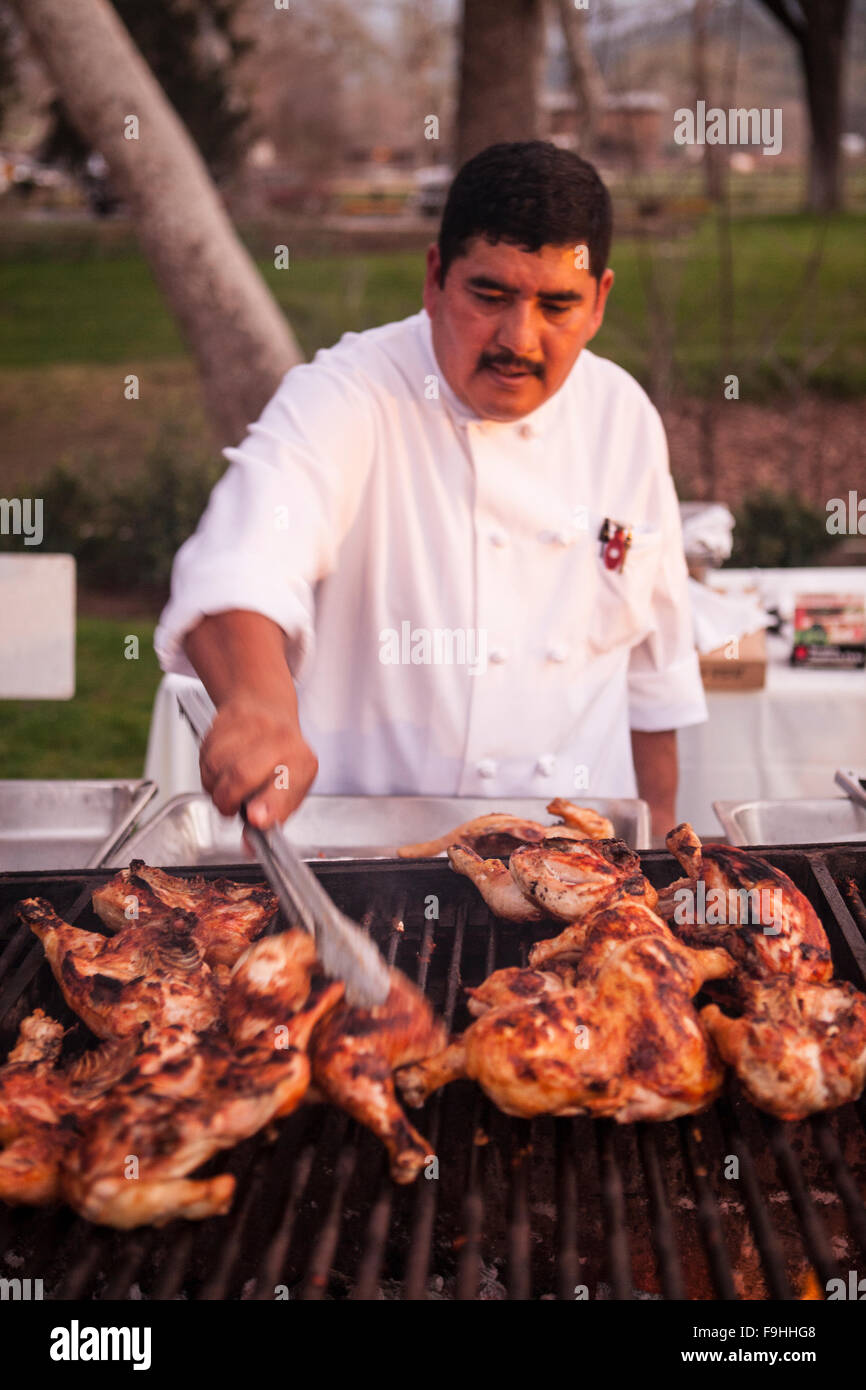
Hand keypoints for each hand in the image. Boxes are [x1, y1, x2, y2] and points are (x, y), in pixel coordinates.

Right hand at [198, 695, 317, 829]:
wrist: (266, 708)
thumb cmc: (280, 756)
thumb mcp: (288, 788)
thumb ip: (271, 817)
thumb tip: (249, 846)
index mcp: (301, 763)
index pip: (285, 785)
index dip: (269, 805)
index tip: (255, 819)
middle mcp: (281, 740)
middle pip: (242, 775)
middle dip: (227, 799)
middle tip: (228, 807)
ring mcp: (253, 726)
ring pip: (217, 766)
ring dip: (215, 784)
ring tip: (227, 784)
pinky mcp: (227, 718)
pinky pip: (205, 753)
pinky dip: (208, 768)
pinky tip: (221, 765)